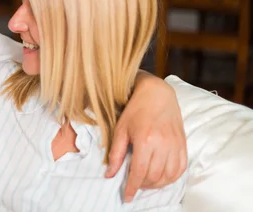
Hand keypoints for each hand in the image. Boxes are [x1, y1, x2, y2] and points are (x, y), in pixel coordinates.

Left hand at [105, 73, 186, 202]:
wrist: (157, 95)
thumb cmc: (136, 111)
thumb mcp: (121, 130)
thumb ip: (116, 154)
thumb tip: (109, 174)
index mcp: (145, 140)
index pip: (139, 172)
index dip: (132, 187)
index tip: (127, 197)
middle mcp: (163, 145)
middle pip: (154, 176)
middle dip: (143, 185)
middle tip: (134, 184)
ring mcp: (175, 145)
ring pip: (168, 176)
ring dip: (156, 184)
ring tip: (146, 182)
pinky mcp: (183, 145)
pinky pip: (180, 169)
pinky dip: (171, 178)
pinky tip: (161, 177)